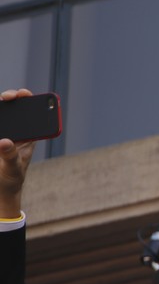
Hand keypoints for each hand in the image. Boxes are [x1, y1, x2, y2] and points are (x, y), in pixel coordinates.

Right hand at [0, 89, 35, 218]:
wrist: (0, 189)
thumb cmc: (12, 179)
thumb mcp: (13, 168)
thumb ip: (10, 156)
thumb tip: (4, 141)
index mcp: (28, 135)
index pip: (31, 112)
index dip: (28, 99)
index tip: (23, 94)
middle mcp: (14, 130)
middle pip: (12, 108)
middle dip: (9, 98)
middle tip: (7, 98)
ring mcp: (2, 132)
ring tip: (0, 103)